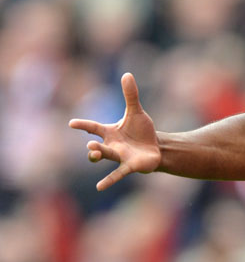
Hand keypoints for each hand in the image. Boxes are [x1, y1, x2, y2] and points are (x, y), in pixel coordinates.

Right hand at [68, 72, 160, 190]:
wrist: (155, 148)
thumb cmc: (142, 132)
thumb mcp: (137, 112)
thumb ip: (130, 95)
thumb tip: (127, 74)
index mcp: (110, 132)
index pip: (93, 127)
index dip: (83, 125)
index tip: (71, 123)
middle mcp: (111, 145)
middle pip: (98, 145)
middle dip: (93, 145)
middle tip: (90, 144)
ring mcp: (119, 156)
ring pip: (106, 156)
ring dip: (100, 155)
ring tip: (93, 153)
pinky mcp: (129, 166)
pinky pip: (117, 174)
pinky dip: (109, 180)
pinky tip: (99, 187)